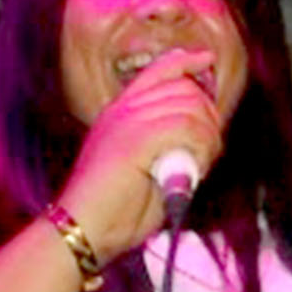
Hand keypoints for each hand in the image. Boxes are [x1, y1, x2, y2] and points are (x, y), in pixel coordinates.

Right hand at [56, 48, 225, 264]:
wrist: (83, 229)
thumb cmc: (115, 212)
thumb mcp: (144, 171)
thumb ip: (167, 148)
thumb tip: (201, 141)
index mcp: (120, 113)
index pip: (158, 71)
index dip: (186, 62)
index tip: (206, 61)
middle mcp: (123, 110)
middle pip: (185, 90)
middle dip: (207, 121)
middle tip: (204, 155)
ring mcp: (127, 122)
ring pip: (191, 109)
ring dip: (206, 140)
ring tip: (197, 168)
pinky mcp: (135, 140)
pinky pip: (186, 128)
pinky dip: (199, 149)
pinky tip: (193, 169)